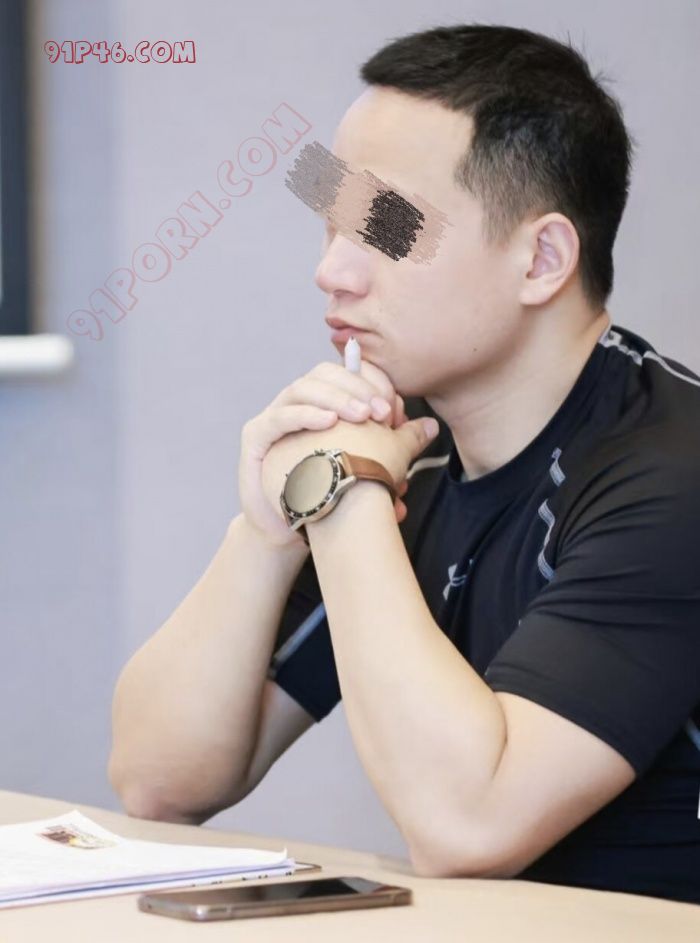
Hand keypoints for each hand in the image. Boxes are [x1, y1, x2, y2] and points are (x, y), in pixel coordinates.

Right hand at [239, 359, 412, 547]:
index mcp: (326, 403)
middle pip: (325, 374)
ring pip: (302, 388)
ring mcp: (275, 417)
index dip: (372, 382)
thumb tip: (430, 427)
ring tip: (362, 417)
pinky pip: (279, 417)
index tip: (395, 409)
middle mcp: (300, 404)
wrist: (291, 532)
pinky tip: (328, 422)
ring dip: (335, 398)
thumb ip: (399, 446)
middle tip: (382, 413)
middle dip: (357, 388)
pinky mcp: (256, 436)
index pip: (348, 374)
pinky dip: (304, 414)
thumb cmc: (332, 495)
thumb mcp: (374, 468)